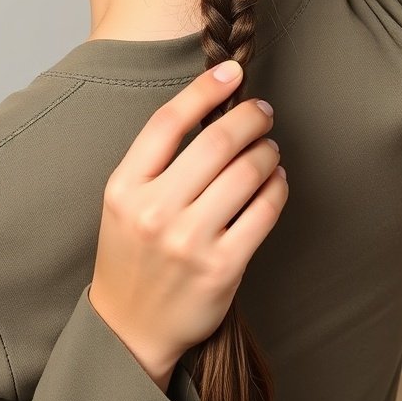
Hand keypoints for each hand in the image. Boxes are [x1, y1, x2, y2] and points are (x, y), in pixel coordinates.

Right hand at [88, 60, 287, 391]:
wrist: (129, 328)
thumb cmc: (132, 252)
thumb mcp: (124, 199)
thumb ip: (158, 159)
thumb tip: (214, 108)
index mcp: (124, 186)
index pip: (169, 121)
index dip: (205, 89)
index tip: (231, 72)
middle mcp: (154, 211)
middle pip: (215, 142)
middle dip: (248, 117)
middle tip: (262, 111)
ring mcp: (188, 241)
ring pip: (246, 173)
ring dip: (267, 152)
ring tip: (270, 149)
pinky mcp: (221, 268)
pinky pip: (263, 212)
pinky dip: (277, 188)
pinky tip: (276, 180)